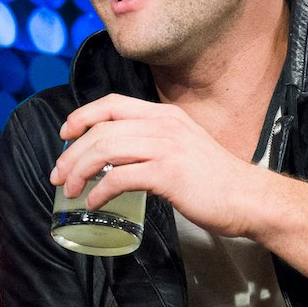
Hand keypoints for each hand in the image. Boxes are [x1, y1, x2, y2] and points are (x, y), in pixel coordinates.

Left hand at [50, 94, 267, 237]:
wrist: (249, 197)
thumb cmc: (216, 180)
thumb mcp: (183, 147)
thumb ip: (155, 144)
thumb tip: (120, 157)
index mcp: (165, 115)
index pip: (112, 104)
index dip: (82, 116)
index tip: (65, 134)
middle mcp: (163, 125)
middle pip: (101, 129)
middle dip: (72, 152)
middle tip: (58, 174)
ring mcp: (166, 148)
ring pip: (105, 149)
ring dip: (79, 171)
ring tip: (69, 189)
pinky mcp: (168, 174)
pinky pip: (120, 178)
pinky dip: (100, 191)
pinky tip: (93, 202)